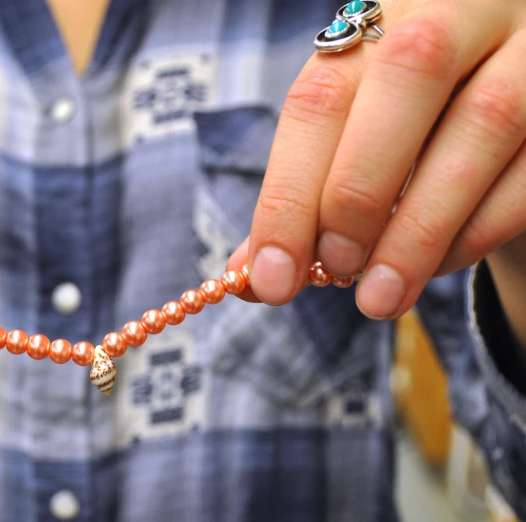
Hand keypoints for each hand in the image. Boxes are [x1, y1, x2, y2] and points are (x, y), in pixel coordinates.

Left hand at [232, 0, 525, 319]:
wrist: (503, 90)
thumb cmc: (409, 125)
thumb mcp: (349, 140)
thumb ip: (306, 196)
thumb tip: (253, 275)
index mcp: (377, 25)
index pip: (320, 97)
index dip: (289, 194)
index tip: (270, 279)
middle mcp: (456, 14)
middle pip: (407, 77)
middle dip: (357, 194)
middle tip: (335, 273)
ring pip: (484, 123)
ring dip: (420, 228)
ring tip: (379, 297)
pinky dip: (477, 229)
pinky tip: (436, 266)